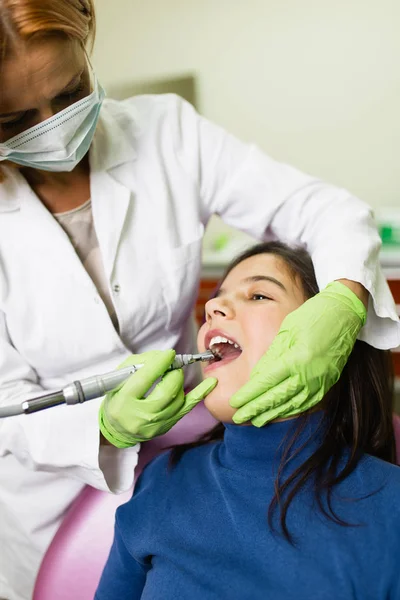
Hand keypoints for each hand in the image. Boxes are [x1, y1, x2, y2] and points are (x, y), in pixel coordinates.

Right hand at [99, 349, 217, 447]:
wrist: (118, 428)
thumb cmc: (118, 398)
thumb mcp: (120, 377)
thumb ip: (140, 363)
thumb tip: (164, 357)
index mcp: (124, 401)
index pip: (145, 378)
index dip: (160, 363)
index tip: (169, 354)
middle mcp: (141, 415)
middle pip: (167, 390)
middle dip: (173, 373)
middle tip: (172, 366)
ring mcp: (155, 424)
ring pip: (178, 398)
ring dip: (179, 381)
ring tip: (173, 375)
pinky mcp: (167, 426)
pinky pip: (187, 408)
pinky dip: (200, 394)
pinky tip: (211, 383)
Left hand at [230, 281, 366, 425]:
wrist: (346, 312)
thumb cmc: (314, 315)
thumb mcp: (287, 331)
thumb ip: (272, 356)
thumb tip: (256, 377)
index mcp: (296, 358)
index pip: (266, 382)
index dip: (249, 394)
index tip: (235, 402)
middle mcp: (309, 374)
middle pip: (277, 397)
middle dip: (256, 408)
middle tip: (239, 417)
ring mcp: (321, 381)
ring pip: (293, 404)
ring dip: (273, 414)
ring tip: (256, 420)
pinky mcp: (328, 382)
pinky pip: (308, 402)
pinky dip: (293, 410)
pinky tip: (281, 413)